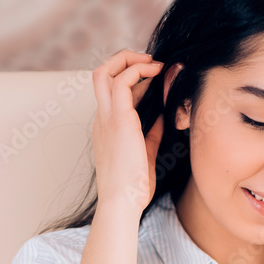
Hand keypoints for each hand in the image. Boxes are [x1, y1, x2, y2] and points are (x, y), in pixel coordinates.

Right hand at [92, 49, 170, 214]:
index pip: (112, 92)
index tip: (151, 80)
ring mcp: (107, 118)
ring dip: (131, 60)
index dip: (130, 80)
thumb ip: (152, 134)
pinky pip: (124, 81)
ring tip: (155, 65)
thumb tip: (163, 117)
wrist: (123, 203)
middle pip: (100, 74)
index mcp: (106, 128)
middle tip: (150, 63)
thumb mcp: (145, 154)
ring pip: (105, 71)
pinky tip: (158, 74)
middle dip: (123, 60)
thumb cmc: (133, 188)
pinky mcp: (119, 120)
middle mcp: (102, 119)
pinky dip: (140, 71)